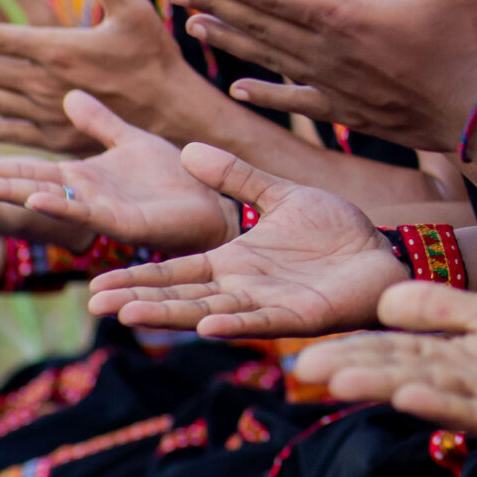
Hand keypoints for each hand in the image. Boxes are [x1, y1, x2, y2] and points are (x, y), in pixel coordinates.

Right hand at [0, 91, 237, 252]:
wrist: (214, 201)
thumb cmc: (174, 177)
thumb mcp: (130, 140)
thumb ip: (98, 122)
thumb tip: (66, 95)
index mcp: (79, 175)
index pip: (23, 165)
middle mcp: (80, 194)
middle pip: (21, 183)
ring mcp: (99, 209)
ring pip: (44, 199)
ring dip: (8, 191)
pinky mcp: (124, 221)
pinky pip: (86, 211)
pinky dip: (59, 204)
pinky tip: (35, 195)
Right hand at [89, 145, 405, 336]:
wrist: (383, 252)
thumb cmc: (335, 231)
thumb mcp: (281, 196)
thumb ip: (238, 178)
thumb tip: (189, 150)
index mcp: (235, 261)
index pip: (177, 271)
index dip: (138, 277)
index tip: (95, 281)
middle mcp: (244, 288)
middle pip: (182, 295)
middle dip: (139, 299)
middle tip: (93, 304)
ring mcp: (269, 305)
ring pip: (211, 312)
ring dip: (173, 315)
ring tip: (131, 316)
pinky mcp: (300, 317)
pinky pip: (263, 322)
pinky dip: (235, 324)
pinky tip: (207, 326)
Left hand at [170, 0, 476, 149]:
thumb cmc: (473, 43)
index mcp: (347, 15)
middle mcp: (329, 51)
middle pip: (261, 24)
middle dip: (217, 4)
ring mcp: (335, 84)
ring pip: (269, 58)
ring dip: (230, 41)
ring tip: (193, 27)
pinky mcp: (347, 109)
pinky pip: (295, 98)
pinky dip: (266, 92)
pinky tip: (240, 88)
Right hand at [289, 285, 476, 457]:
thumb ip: (443, 307)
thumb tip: (386, 299)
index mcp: (449, 355)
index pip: (392, 348)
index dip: (353, 348)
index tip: (307, 352)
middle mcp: (457, 382)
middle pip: (399, 371)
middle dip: (355, 369)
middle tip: (305, 370)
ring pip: (425, 390)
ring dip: (384, 386)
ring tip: (341, 382)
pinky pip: (471, 411)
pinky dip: (440, 404)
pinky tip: (411, 396)